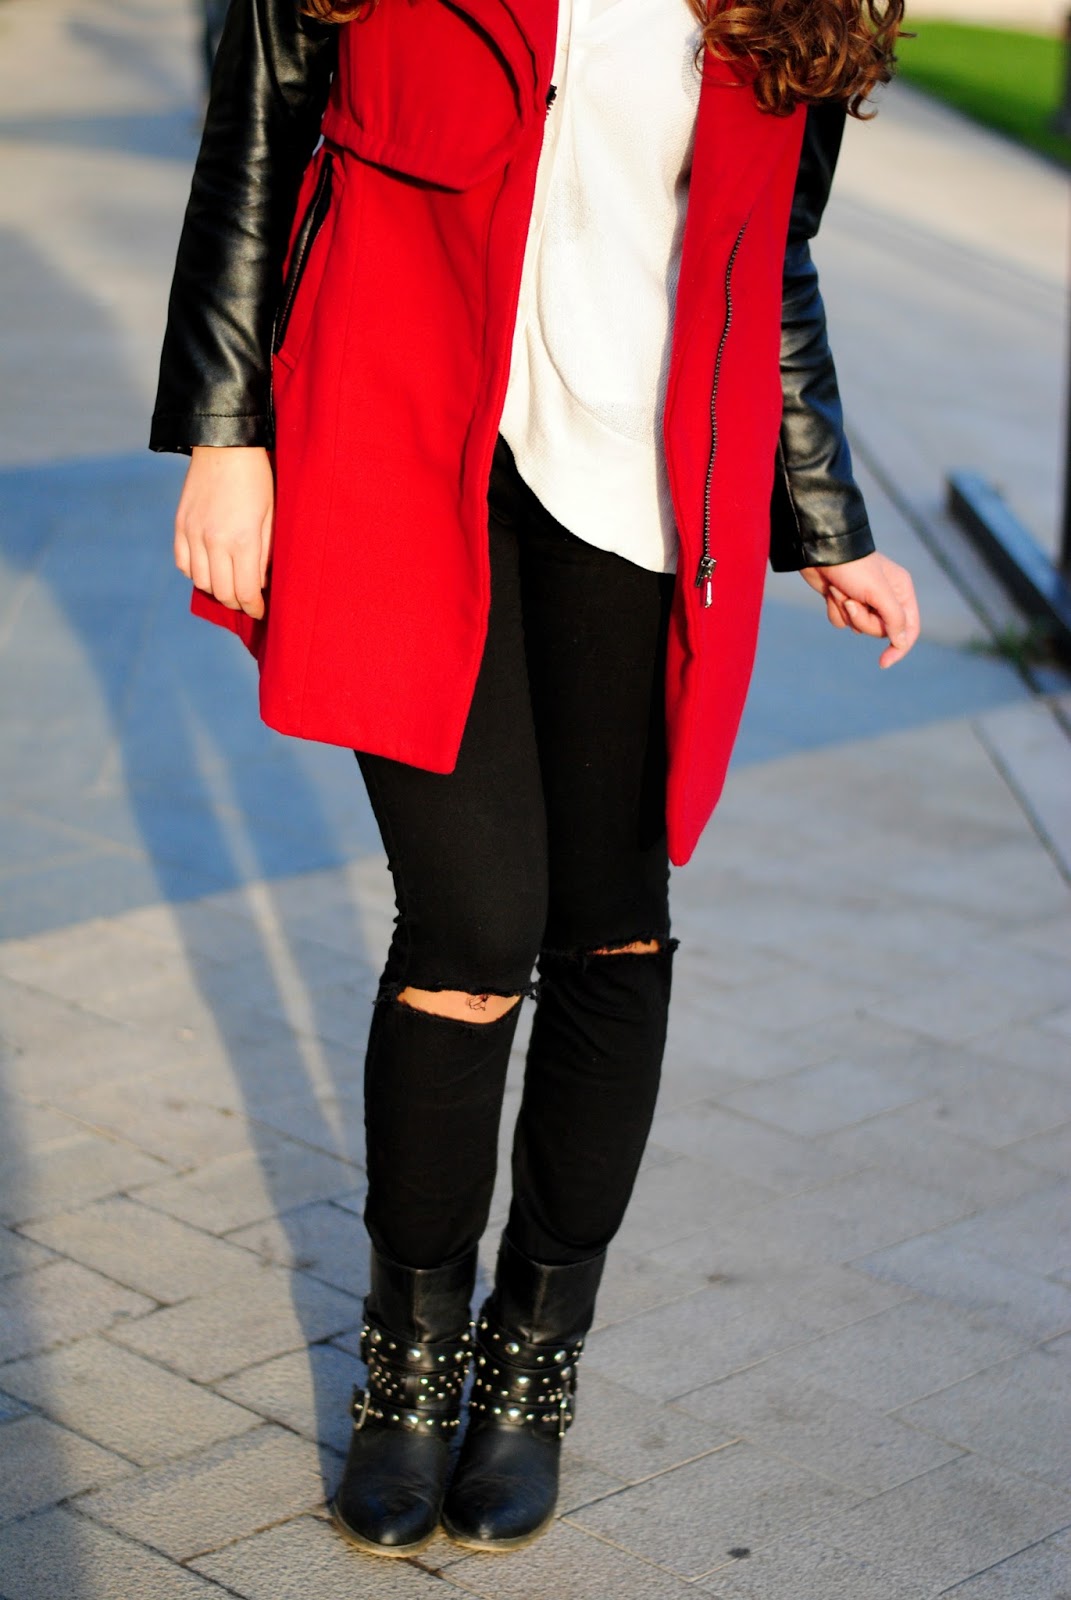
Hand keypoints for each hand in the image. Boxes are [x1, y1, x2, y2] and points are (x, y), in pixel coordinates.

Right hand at [174, 446, 274, 619]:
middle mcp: (215, 541)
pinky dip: (195, 572)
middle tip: (247, 601)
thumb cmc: (258, 480)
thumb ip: (265, 553)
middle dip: (237, 602)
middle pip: (223, 592)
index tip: (259, 612)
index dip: (254, 608)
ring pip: (201, 582)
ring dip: (216, 589)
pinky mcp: (180, 525)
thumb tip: (260, 584)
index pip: (246, 592)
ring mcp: (193, 534)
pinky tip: (209, 567)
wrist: (225, 445)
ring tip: (229, 584)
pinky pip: (183, 563)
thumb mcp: (271, 516)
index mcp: (243, 540)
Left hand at [799, 551, 919, 668]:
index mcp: (901, 590)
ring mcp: (864, 600)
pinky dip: (834, 610)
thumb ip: (894, 618)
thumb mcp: (879, 593)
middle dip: (862, 620)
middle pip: (880, 630)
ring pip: (858, 627)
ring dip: (846, 613)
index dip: (899, 647)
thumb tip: (901, 642)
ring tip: (840, 592)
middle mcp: (885, 596)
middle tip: (852, 602)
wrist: (820, 553)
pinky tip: (830, 593)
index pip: (909, 627)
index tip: (884, 662)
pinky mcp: (844, 601)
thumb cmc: (853, 568)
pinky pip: (841, 621)